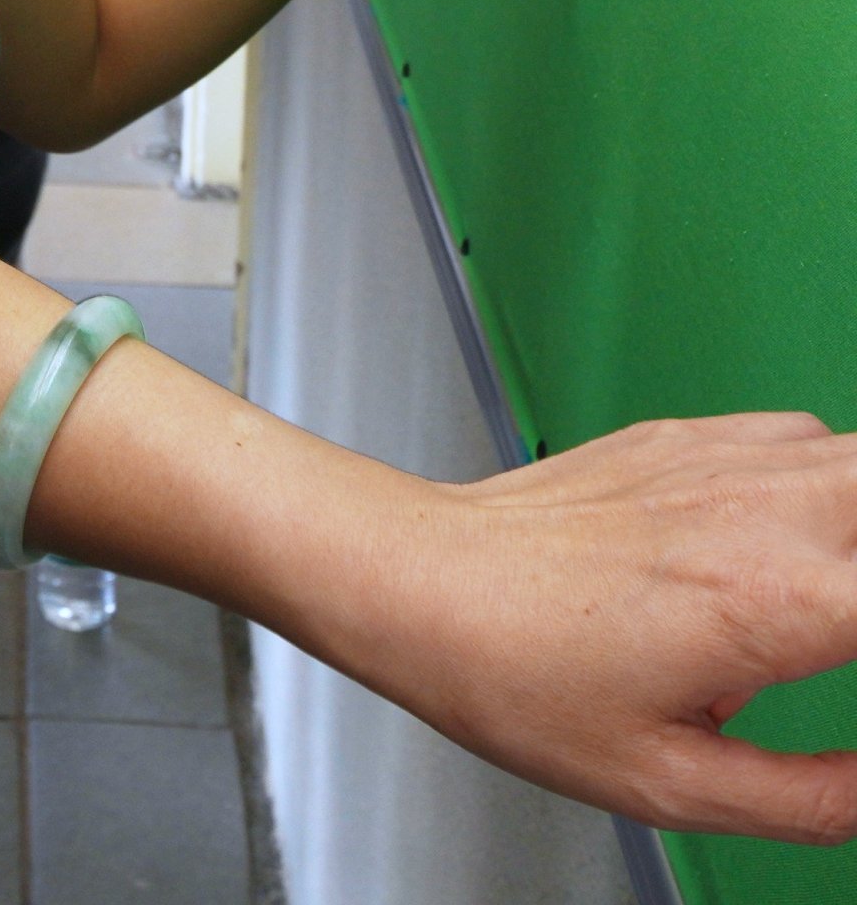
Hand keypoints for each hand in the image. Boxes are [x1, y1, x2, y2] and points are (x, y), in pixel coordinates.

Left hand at [338, 413, 856, 840]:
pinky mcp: (683, 437)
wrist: (423, 582)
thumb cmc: (519, 677)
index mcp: (773, 601)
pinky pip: (798, 436)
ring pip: (856, 455)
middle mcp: (758, 509)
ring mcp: (721, 459)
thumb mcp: (674, 783)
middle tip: (843, 632)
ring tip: (829, 599)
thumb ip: (808, 800)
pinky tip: (791, 544)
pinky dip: (824, 483)